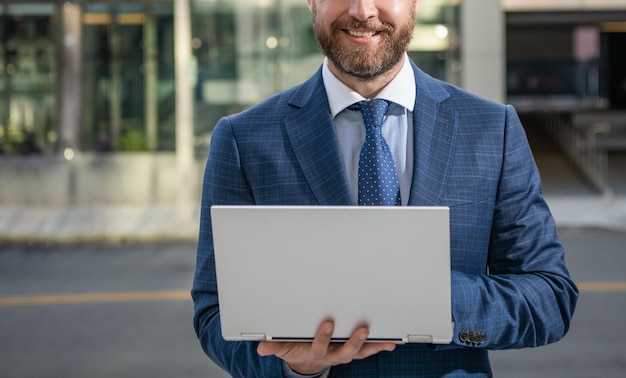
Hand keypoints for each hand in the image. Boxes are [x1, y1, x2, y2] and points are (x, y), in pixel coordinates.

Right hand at [256, 321, 396, 374]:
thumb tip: (261, 347)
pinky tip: (392, 342)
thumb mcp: (282, 347)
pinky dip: (380, 346)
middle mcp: (332, 354)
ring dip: (373, 346)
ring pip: (360, 351)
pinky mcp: (353, 350)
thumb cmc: (296, 348)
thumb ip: (274, 346)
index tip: (328, 324)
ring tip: (386, 340)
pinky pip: (369, 349)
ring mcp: (344, 353)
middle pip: (345, 352)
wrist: (307, 359)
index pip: (319, 347)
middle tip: (362, 330)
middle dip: (354, 342)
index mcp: (315, 352)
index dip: (324, 338)